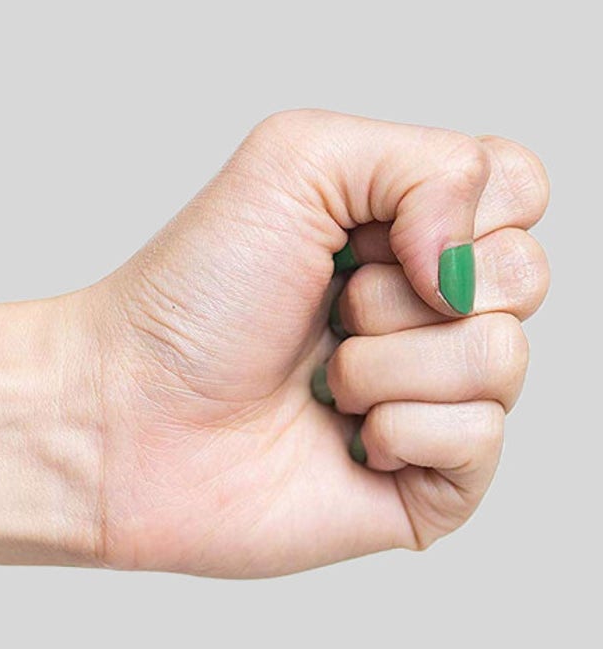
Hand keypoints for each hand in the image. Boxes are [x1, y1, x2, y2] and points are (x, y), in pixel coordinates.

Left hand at [66, 110, 549, 575]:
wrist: (122, 413)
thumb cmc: (190, 296)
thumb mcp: (296, 163)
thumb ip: (428, 162)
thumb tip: (472, 261)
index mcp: (405, 232)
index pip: (519, 191)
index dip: (458, 207)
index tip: (360, 236)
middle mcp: (428, 314)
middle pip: (527, 276)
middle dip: (408, 289)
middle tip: (327, 311)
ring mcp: (431, 401)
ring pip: (504, 359)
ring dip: (389, 362)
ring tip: (319, 380)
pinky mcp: (426, 486)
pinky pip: (482, 439)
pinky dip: (398, 428)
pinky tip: (339, 437)